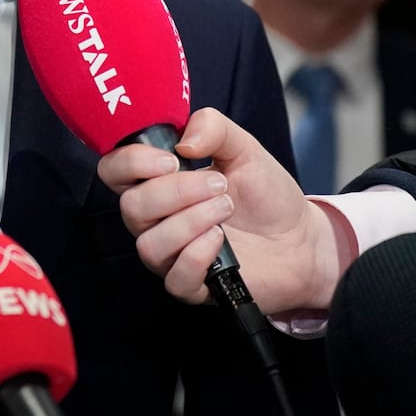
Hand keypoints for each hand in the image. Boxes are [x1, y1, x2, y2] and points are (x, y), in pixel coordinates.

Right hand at [97, 106, 352, 313]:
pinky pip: (175, 278)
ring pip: (149, 245)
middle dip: (177, 191)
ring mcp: (170, 255)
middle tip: (218, 184)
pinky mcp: (191, 286)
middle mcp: (155, 220)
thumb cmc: (265, 194)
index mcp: (157, 181)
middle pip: (131, 207)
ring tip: (226, 209)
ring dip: (191, 221)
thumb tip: (184, 141)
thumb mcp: (244, 148)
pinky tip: (221, 241)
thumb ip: (213, 128)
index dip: (131, 162)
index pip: (113, 170)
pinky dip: (198, 254)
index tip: (172, 159)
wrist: (301, 238)